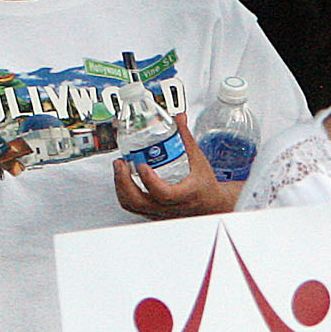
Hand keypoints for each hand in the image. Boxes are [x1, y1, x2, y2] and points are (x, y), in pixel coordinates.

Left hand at [113, 124, 236, 218]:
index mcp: (183, 195)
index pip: (162, 193)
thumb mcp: (198, 159)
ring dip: (121, 186)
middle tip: (122, 163)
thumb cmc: (204, 184)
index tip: (142, 164)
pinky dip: (124, 192)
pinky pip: (133, 207)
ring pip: (132, 206)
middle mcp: (168, 207)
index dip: (149, 179)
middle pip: (139, 202)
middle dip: (124, 181)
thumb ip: (186, 138)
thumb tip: (179, 118)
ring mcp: (158, 212)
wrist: (210, 204)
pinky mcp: (152, 213)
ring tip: (120, 168)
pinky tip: (124, 178)